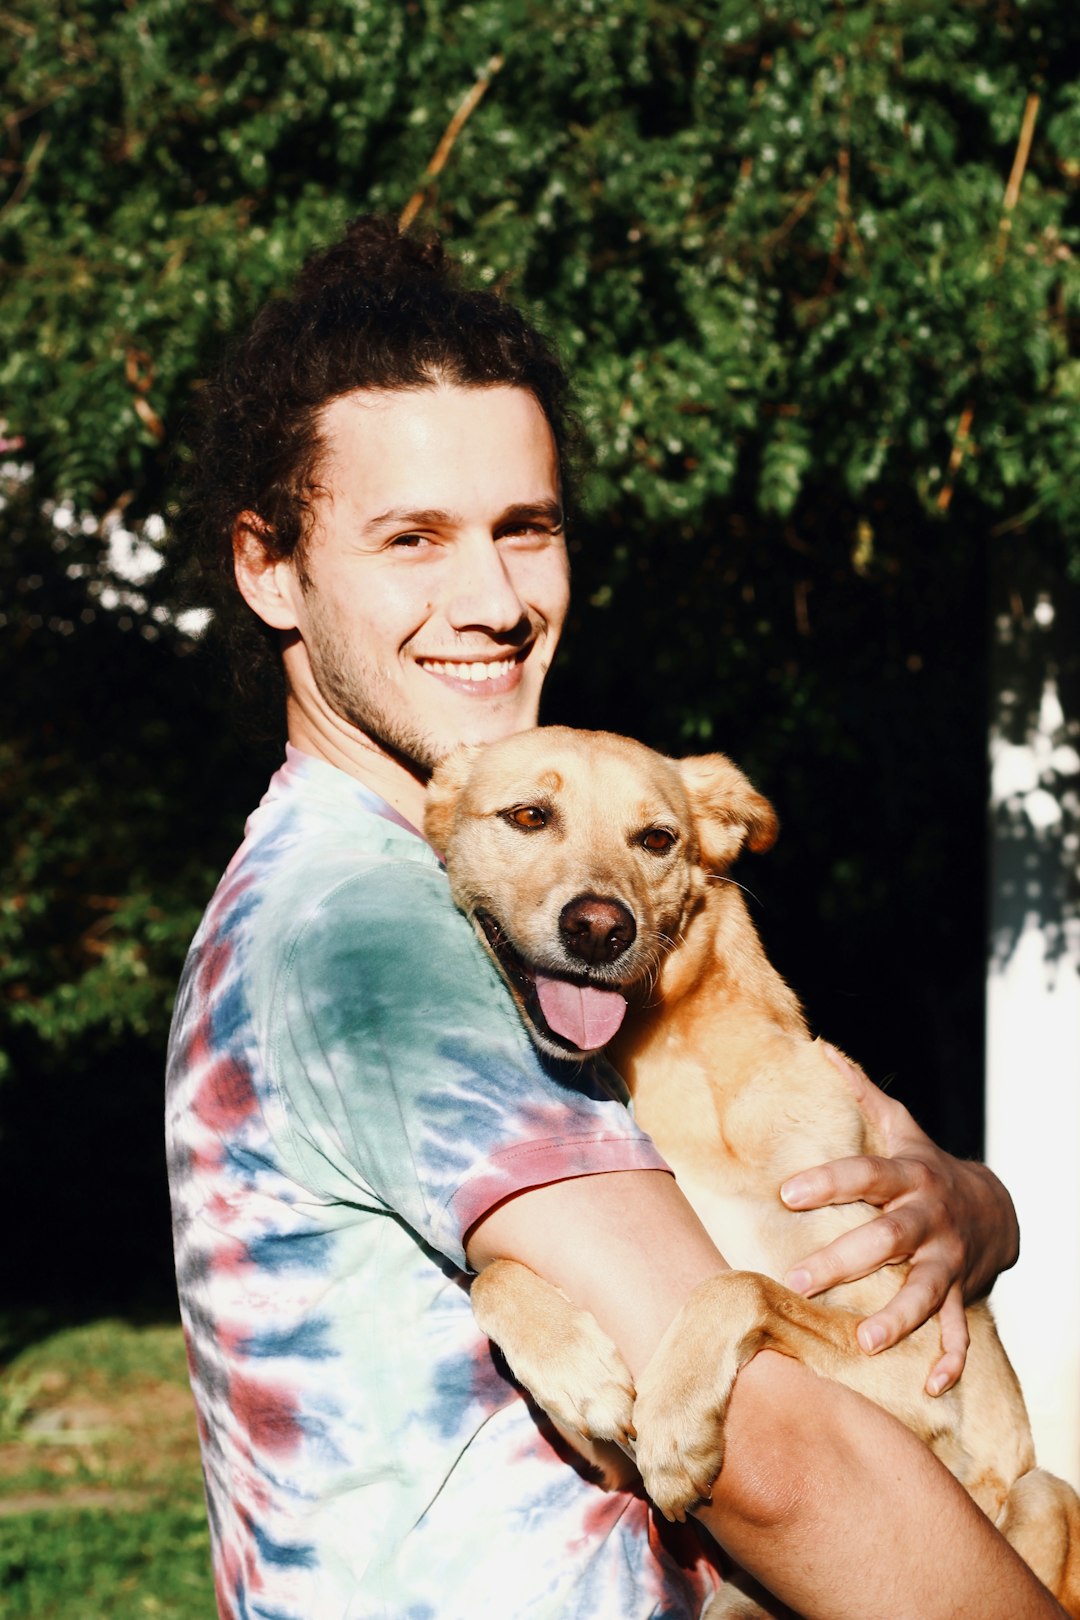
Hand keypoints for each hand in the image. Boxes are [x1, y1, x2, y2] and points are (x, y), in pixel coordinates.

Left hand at [779, 1045, 1018, 1395]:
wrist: (996, 1208)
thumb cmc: (927, 1167)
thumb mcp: (900, 1127)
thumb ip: (859, 1093)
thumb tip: (820, 1047)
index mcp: (908, 1177)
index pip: (863, 1175)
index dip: (827, 1182)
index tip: (786, 1193)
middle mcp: (928, 1219)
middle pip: (887, 1239)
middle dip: (845, 1260)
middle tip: (799, 1279)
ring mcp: (948, 1260)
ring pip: (925, 1291)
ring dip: (897, 1316)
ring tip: (863, 1338)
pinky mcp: (962, 1294)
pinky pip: (960, 1331)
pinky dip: (950, 1359)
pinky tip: (931, 1385)